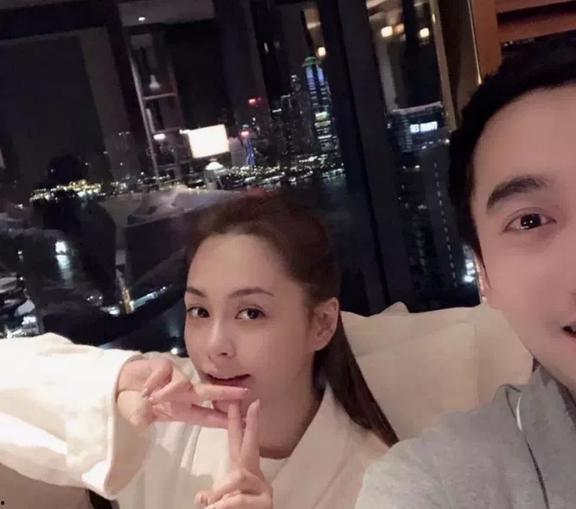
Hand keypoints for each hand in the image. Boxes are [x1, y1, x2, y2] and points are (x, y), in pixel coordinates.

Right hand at [116, 356, 247, 428]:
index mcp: (181, 410)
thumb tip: (150, 411)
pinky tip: (143, 388)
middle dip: (227, 393)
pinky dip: (153, 383)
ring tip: (152, 398)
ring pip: (182, 384)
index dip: (224, 419)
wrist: (118, 385)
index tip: (243, 419)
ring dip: (169, 392)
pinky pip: (163, 374)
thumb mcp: (141, 416)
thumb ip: (145, 415)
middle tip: (245, 392)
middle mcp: (181, 394)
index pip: (206, 416)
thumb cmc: (134, 403)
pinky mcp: (164, 365)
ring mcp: (174, 377)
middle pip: (207, 393)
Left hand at [196, 401, 272, 508]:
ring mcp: (264, 490)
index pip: (240, 444)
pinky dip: (225, 505)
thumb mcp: (223, 502)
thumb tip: (200, 498)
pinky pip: (239, 499)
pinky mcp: (266, 503)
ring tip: (212, 505)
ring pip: (237, 478)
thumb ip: (214, 495)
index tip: (240, 401)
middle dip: (244, 425)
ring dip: (221, 493)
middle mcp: (257, 477)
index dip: (239, 423)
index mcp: (245, 474)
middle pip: (249, 447)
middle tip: (236, 403)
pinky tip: (218, 508)